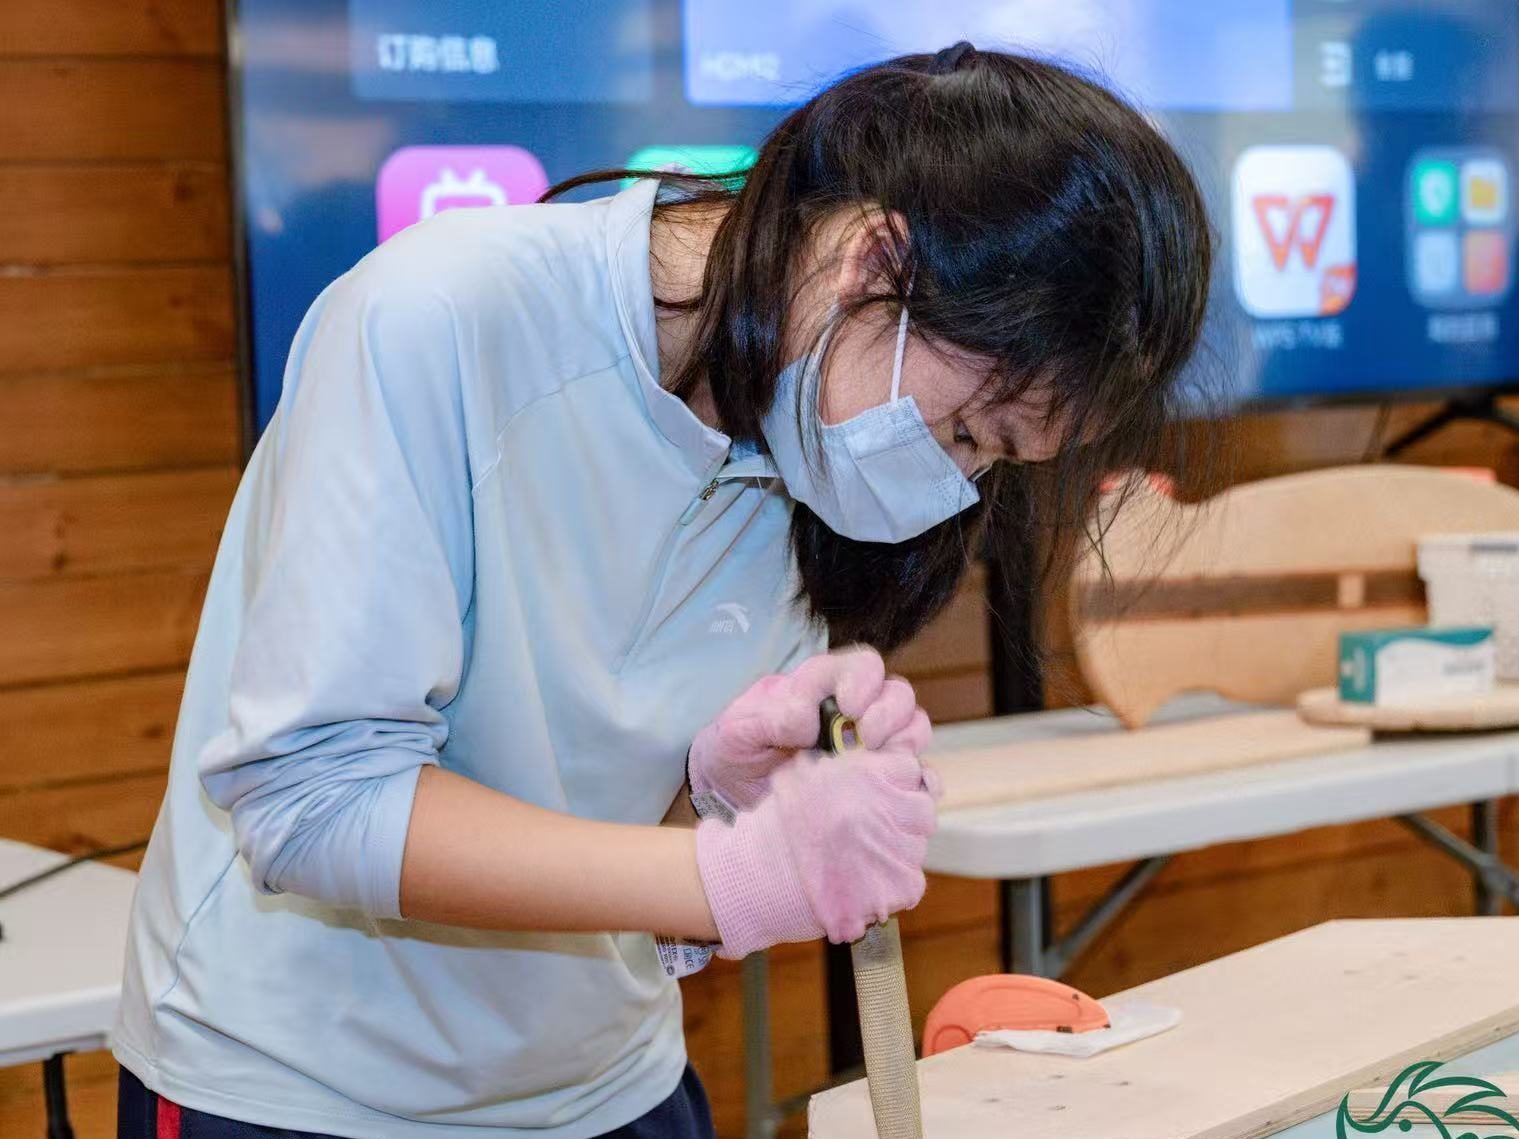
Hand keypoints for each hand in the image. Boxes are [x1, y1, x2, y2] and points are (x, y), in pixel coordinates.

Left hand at [688, 646, 931, 812]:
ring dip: (906, 742)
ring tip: (880, 763)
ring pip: (913, 728)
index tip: (850, 706)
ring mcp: (870, 746)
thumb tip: (808, 720)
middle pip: (897, 694)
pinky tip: (908, 790)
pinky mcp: (878, 781)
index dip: (863, 681)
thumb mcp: (738, 729)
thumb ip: (769, 717)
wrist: (732, 795)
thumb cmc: (737, 750)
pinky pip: (916, 775)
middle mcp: (854, 712)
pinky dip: (921, 781)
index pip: (861, 665)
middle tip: (868, 736)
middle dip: (890, 712)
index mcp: (823, 686)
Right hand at [695, 744, 936, 956]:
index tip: (881, 795)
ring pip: (916, 846)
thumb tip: (880, 760)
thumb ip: (850, 763)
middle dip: (903, 818)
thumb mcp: (807, 772)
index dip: (896, 783)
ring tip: (858, 860)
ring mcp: (900, 849)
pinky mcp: (901, 886)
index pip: (910, 768)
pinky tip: (862, 883)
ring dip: (895, 851)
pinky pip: (910, 882)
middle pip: (922, 808)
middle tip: (871, 831)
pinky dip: (891, 884)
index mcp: (871, 773)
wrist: (761, 875)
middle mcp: (891, 807)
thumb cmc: (780, 824)